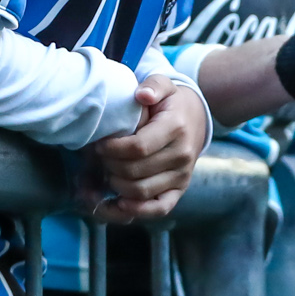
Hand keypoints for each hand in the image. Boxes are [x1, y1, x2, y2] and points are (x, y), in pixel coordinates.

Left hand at [88, 76, 209, 222]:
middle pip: (135, 172)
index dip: (113, 149)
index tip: (99, 145)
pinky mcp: (180, 190)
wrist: (197, 118)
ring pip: (141, 192)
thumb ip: (153, 86)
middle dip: (109, 166)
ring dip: (116, 186)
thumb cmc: (172, 102)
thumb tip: (142, 95)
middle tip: (97, 158)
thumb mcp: (164, 84)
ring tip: (104, 173)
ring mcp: (182, 176)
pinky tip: (117, 203)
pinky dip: (136, 211)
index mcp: (175, 129)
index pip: (138, 148)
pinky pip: (158, 209)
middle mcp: (182, 156)